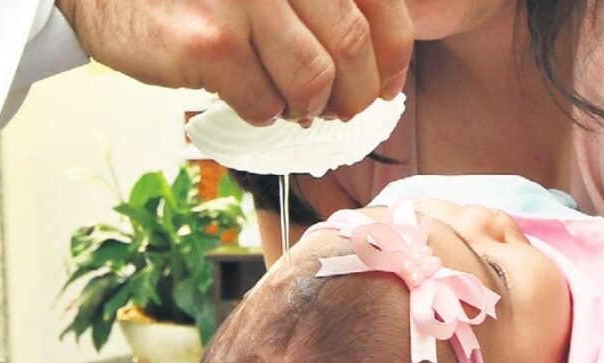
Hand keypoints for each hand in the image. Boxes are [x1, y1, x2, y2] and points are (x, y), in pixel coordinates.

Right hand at [55, 0, 412, 124]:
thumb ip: (322, 7)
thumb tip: (381, 65)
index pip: (383, 9)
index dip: (394, 58)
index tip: (387, 85)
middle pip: (352, 48)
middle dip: (354, 94)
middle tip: (339, 108)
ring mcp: (245, 0)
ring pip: (313, 81)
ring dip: (307, 106)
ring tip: (290, 103)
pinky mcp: (210, 41)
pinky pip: (265, 102)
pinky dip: (262, 110)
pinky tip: (246, 96)